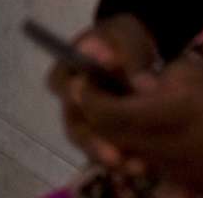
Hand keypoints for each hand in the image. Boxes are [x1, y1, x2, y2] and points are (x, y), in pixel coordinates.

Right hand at [48, 15, 162, 173]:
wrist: (137, 51)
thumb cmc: (123, 39)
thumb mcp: (126, 35)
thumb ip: (131, 56)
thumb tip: (143, 86)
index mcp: (67, 69)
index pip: (59, 84)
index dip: (73, 95)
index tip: (88, 99)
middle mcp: (72, 98)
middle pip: (73, 122)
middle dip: (92, 141)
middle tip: (113, 155)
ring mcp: (86, 118)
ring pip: (88, 142)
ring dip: (107, 155)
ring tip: (132, 166)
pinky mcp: (104, 132)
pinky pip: (106, 150)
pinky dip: (121, 159)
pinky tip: (141, 165)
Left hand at [76, 51, 202, 197]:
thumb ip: (172, 74)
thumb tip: (141, 84)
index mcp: (165, 116)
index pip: (106, 111)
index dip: (88, 97)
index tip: (84, 80)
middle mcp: (160, 148)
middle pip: (110, 136)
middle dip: (97, 115)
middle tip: (100, 94)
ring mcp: (172, 171)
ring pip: (128, 151)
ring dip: (119, 133)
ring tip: (129, 110)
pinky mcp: (186, 183)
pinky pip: (151, 163)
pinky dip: (143, 146)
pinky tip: (160, 130)